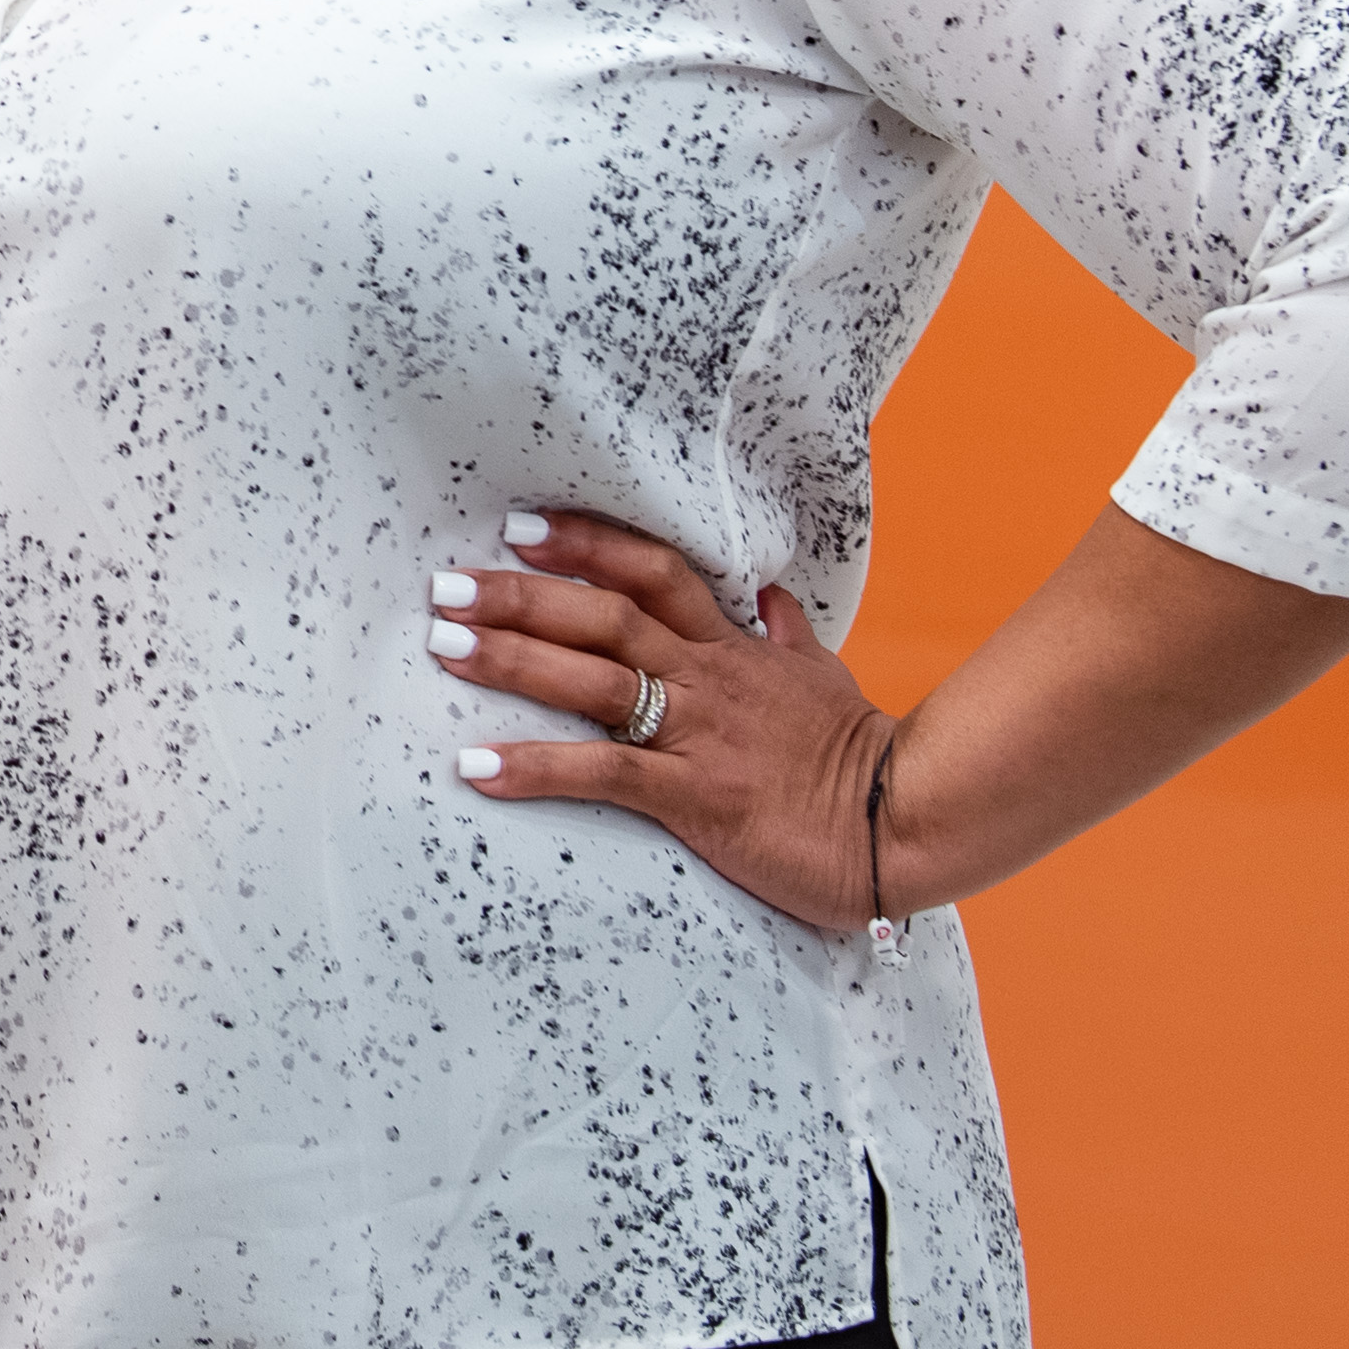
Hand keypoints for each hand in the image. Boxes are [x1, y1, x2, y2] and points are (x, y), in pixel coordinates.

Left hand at [430, 505, 894, 931]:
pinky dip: (536, 768)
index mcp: (732, 648)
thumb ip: (790, 639)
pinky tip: (477, 767)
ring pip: (593, 680)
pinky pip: (604, 774)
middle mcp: (707, 678)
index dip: (586, 544)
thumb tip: (775, 599)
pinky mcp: (697, 797)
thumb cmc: (860, 758)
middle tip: (446, 583)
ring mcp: (700, 734)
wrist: (905, 823)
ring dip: (512, 660)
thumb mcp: (826, 680)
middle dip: (521, 595)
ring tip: (443, 646)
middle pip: (603, 617)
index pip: (652, 572)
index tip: (523, 525)